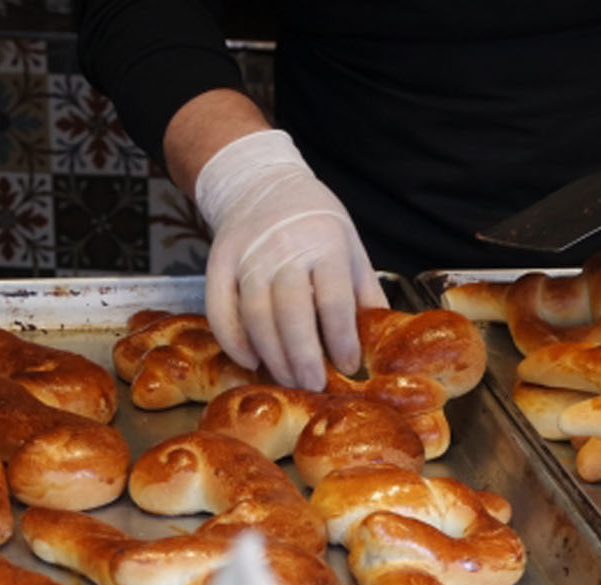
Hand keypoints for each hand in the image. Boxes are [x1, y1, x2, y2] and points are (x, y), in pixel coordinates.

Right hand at [194, 129, 386, 390]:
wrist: (262, 183)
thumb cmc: (315, 221)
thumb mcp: (350, 247)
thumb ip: (364, 292)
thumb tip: (381, 340)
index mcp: (326, 243)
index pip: (334, 300)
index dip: (341, 339)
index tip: (348, 365)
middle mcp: (284, 248)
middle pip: (292, 313)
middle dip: (304, 357)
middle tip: (313, 385)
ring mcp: (248, 255)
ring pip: (256, 316)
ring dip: (272, 356)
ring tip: (288, 380)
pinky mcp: (219, 262)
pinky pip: (220, 308)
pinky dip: (233, 340)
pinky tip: (250, 361)